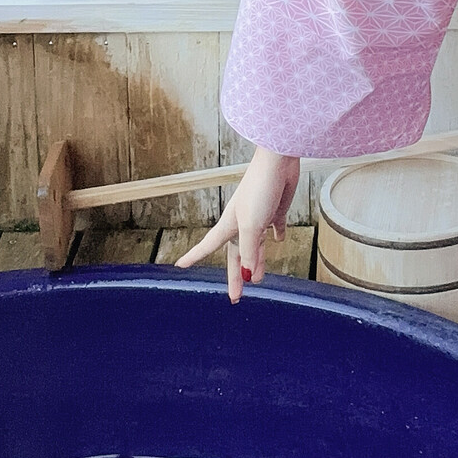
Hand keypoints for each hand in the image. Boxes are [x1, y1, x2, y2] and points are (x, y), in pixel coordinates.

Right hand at [174, 146, 300, 302]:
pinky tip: (278, 241)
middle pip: (237, 254)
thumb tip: (250, 275)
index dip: (194, 257)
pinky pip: (274, 227)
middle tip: (236, 296)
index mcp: (230, 225)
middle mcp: (242, 222)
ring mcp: (259, 216)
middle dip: (237, 275)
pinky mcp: (275, 210)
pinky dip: (275, 236)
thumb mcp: (252, 225)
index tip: (180, 265)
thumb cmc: (259, 189)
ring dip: (257, 261)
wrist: (278, 161)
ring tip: (259, 279)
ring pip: (255, 246)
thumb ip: (250, 250)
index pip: (208, 246)